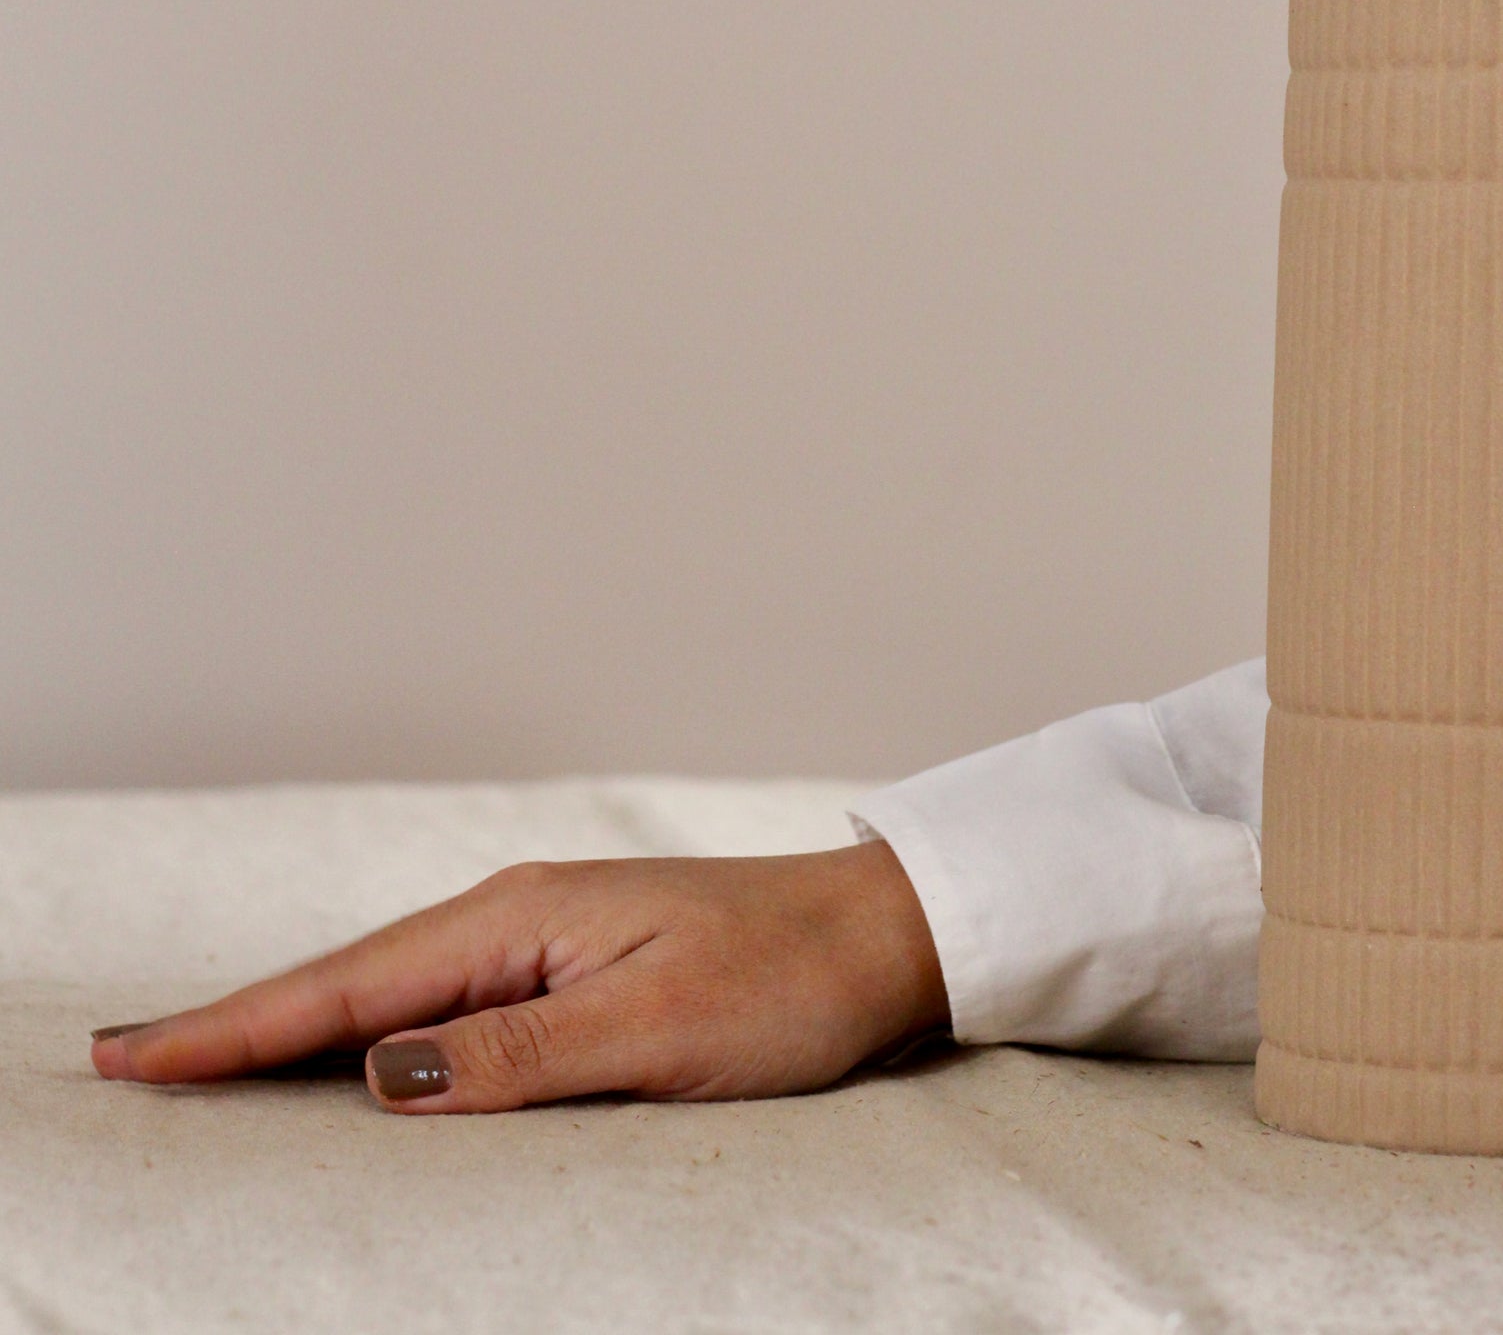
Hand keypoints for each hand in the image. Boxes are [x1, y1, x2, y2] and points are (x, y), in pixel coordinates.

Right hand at [90, 840, 948, 1112]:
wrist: (883, 935)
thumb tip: (381, 1078)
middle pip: (348, 985)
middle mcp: (517, 920)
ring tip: (201, 1063)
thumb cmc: (787, 981)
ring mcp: (543, 942)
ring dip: (295, 1031)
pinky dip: (372, 1032)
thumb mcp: (654, 1035)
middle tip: (124, 1061)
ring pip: (390, 997)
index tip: (137, 1055)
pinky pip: (444, 1009)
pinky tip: (345, 1059)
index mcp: (520, 921)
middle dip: (235, 1026)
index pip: (349, 989)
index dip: (238, 1030)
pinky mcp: (573, 972)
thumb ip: (515, 1059)